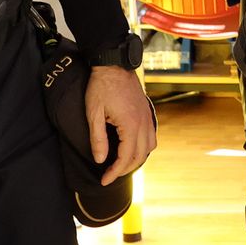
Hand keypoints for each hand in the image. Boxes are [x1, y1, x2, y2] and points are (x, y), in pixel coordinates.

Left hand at [84, 65, 156, 184]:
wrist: (113, 64)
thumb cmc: (101, 86)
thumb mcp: (94, 113)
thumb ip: (98, 138)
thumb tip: (100, 159)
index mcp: (130, 124)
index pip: (125, 157)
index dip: (114, 172)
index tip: (104, 180)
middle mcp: (143, 123)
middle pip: (139, 156)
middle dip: (125, 169)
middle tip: (110, 175)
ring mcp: (147, 117)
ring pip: (149, 147)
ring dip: (137, 159)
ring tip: (122, 164)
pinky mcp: (147, 112)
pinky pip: (151, 136)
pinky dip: (144, 147)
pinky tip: (133, 147)